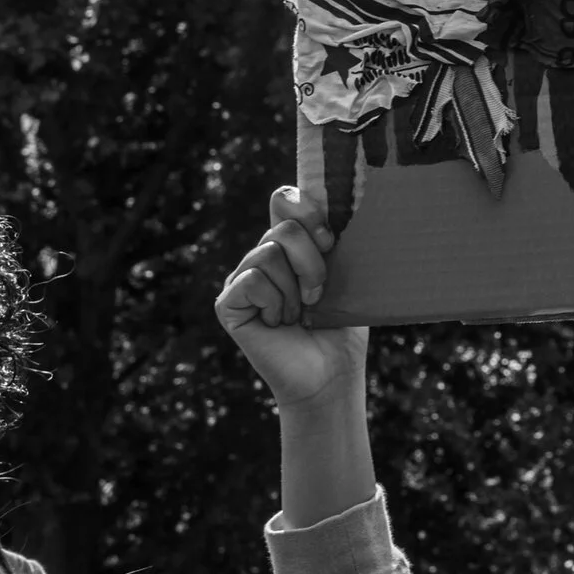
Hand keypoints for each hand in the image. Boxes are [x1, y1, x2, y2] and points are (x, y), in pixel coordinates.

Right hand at [216, 186, 368, 412]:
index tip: (331, 239)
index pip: (285, 200)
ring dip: (295, 288)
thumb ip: (332, 241)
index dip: (307, 209)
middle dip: (312, 262)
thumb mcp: (345, 276)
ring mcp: (242, 280)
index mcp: (291, 246)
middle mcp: (262, 257)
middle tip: (319, 293)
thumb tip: (335, 206)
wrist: (331, 374)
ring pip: (267, 254)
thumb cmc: (342, 327)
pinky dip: (275, 303)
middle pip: (283, 227)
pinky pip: (252, 281)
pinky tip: (278, 323)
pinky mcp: (228, 304)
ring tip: (299, 313)